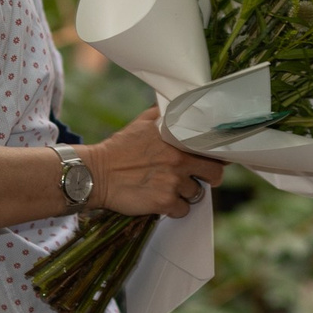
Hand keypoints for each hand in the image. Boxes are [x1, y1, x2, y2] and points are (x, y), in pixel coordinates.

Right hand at [83, 107, 224, 217]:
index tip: (213, 159)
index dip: (216, 155)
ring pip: (196, 194)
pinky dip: (174, 208)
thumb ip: (163, 113)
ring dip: (186, 193)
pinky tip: (161, 200)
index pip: (213, 148)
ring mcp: (173, 182)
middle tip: (198, 178)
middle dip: (208, 178)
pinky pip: (182, 210)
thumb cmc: (119, 148)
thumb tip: (177, 103)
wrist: (96, 173)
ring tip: (168, 187)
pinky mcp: (164, 202)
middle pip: (214, 174)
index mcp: (178, 139)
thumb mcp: (141, 123)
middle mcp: (179, 160)